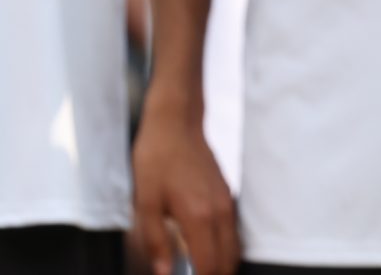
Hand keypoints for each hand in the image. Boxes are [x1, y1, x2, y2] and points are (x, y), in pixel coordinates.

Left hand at [130, 95, 239, 274]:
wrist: (176, 121)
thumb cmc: (156, 156)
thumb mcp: (145, 198)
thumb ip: (155, 239)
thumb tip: (163, 272)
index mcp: (199, 218)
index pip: (210, 267)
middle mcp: (220, 214)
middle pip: (228, 263)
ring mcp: (227, 205)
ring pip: (234, 250)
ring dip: (222, 265)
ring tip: (203, 270)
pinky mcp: (227, 196)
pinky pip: (233, 233)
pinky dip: (224, 248)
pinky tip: (208, 248)